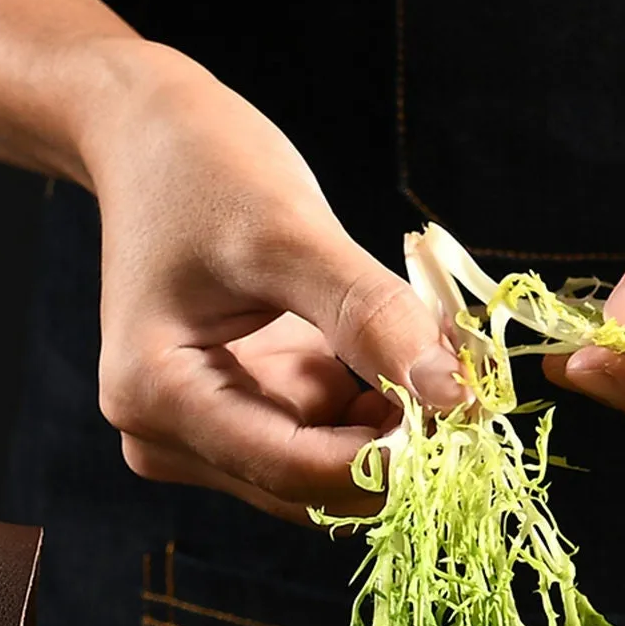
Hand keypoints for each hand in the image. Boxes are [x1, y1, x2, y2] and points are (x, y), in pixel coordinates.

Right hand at [83, 43, 462, 516]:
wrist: (154, 139)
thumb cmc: (205, 169)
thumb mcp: (289, 233)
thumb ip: (371, 318)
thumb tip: (453, 397)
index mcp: (157, 398)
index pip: (296, 471)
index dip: (390, 459)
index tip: (466, 414)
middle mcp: (167, 436)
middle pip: (311, 486)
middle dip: (395, 449)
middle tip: (470, 390)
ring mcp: (204, 435)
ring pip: (327, 471)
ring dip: (393, 431)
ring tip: (439, 358)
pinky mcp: (243, 417)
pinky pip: (327, 440)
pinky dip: (376, 410)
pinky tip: (405, 359)